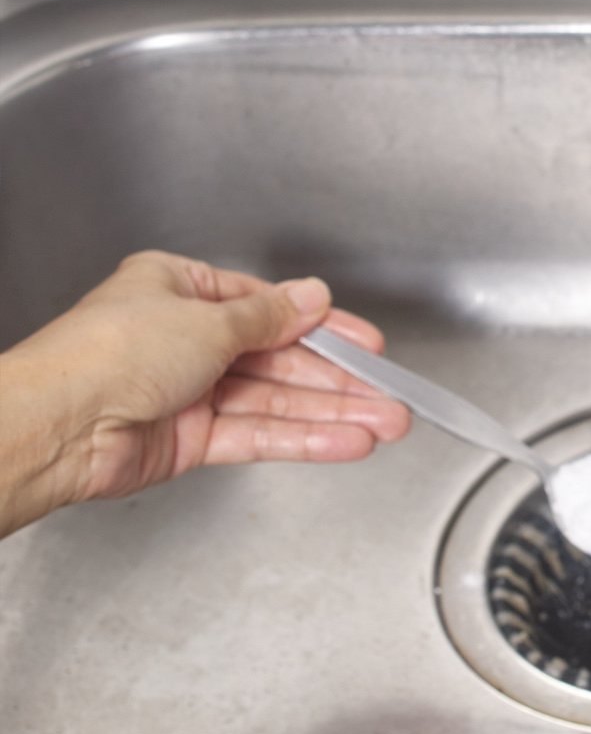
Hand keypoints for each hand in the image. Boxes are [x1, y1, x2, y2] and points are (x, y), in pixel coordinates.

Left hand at [0, 250, 410, 534]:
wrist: (59, 426)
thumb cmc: (107, 354)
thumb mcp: (207, 319)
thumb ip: (270, 317)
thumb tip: (311, 297)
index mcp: (182, 292)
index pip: (271, 310)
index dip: (324, 328)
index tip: (367, 344)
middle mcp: (188, 341)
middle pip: (281, 360)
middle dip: (340, 380)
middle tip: (389, 393)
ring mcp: (192, 392)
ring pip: (278, 403)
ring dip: (334, 413)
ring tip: (385, 423)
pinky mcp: (193, 439)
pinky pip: (261, 435)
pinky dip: (305, 439)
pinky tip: (346, 441)